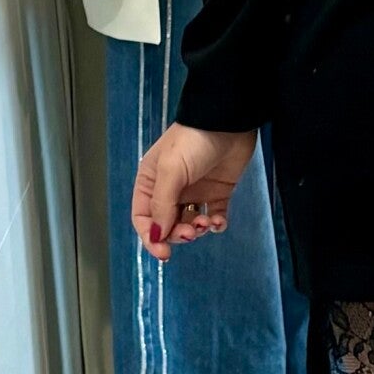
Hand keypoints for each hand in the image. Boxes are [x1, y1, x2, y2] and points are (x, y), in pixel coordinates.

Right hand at [132, 122, 256, 258]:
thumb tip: (157, 236)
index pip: (144, 218)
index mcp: (151, 182)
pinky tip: (220, 220)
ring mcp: (195, 191)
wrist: (229, 121)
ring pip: (191, 223)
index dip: (151, 238)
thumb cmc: (194, 140)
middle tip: (192, 232)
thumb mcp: (171, 171)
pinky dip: (217, 224)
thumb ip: (162, 205)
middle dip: (178, 234)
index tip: (164, 253)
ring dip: (198, 229)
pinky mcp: (218, 191)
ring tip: (208, 222)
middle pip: (168, 225)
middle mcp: (171, 190)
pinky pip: (214, 216)